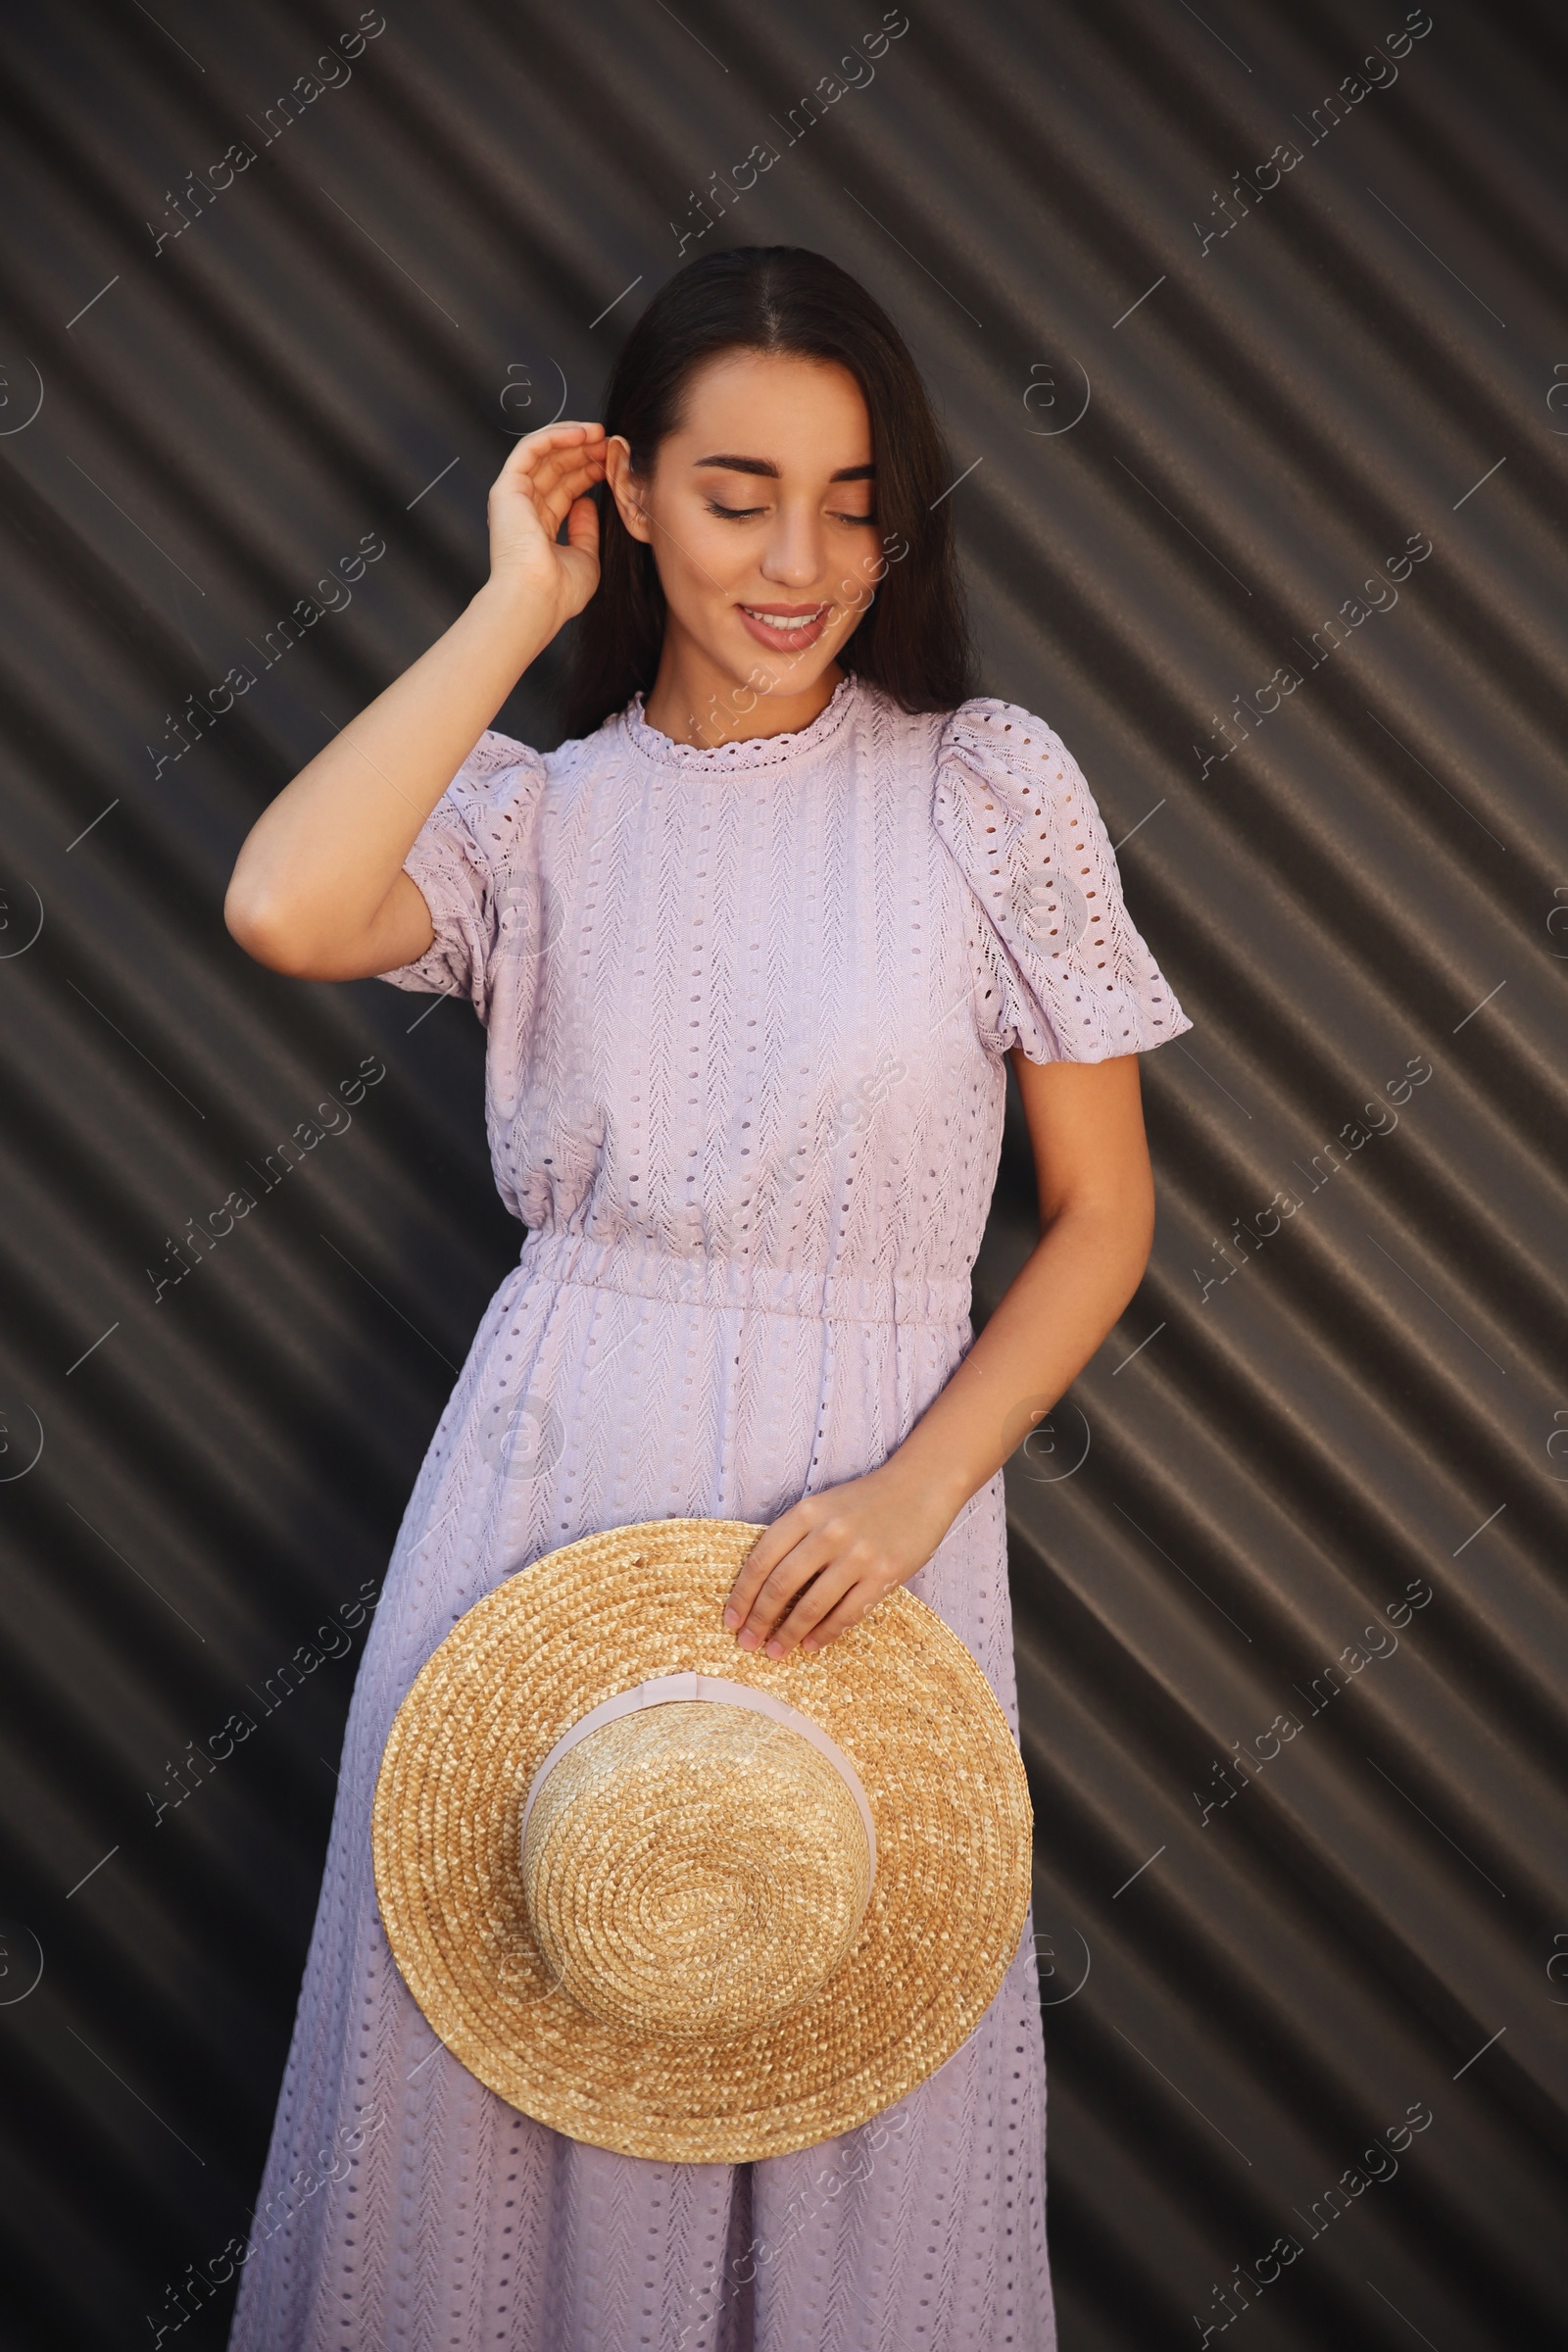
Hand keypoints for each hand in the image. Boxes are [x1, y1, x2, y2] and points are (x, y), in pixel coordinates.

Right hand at [484, 421, 605, 631]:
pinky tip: (583, 433)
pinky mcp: (506, 488)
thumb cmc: (558, 592)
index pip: (565, 488)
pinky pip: (531, 448)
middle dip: (585, 452)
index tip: (614, 463)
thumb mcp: (586, 558)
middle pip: (556, 468)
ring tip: (601, 433)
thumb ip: (587, 529)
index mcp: (539, 529)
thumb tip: (587, 502)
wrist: (536, 599)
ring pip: (544, 454)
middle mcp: (524, 511)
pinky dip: (556, 435)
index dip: (590, 471)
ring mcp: (513, 498)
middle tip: (612, 443)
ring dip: (573, 439)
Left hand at [722, 1464, 960, 1657]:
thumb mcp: (822, 1506)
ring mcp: (858, 1555)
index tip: (731, 1620)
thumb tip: (761, 1588)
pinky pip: (847, 1613)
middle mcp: (828, 1532)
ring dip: (789, 1633)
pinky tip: (811, 1645)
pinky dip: (825, 1633)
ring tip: (775, 1651)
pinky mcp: (884, 1574)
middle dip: (759, 1620)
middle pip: (781, 1585)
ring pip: (812, 1605)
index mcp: (806, 1512)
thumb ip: (795, 1537)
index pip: (762, 1559)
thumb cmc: (864, 1501)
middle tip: (746, 1643)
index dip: (742, 1594)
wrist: (919, 1487)